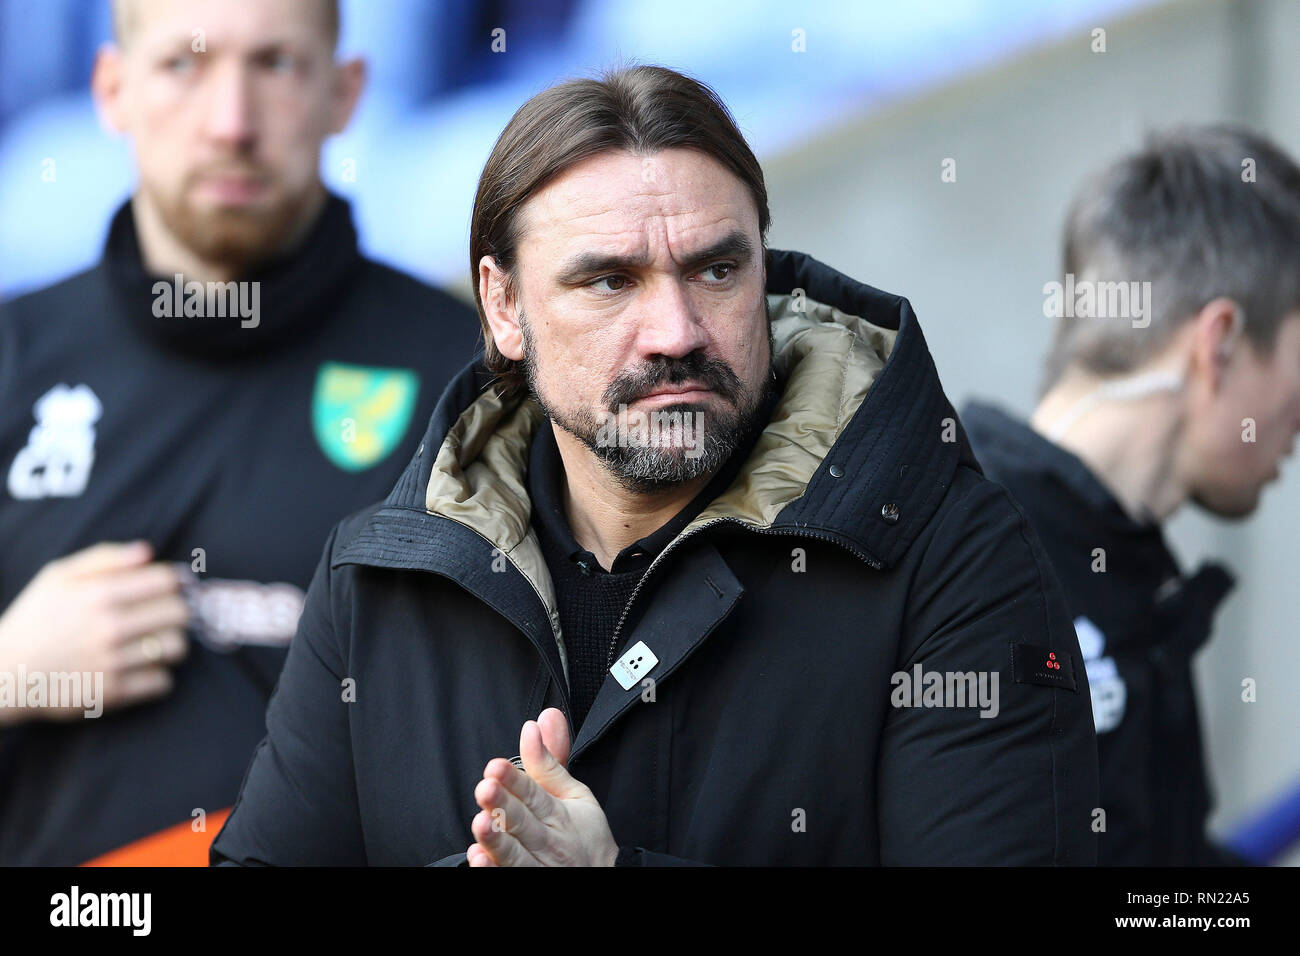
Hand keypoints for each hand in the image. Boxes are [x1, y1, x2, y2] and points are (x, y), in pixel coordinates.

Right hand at [0, 541, 189, 724]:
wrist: (4, 673)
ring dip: (168, 644)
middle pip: (180, 613)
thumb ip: (105, 558)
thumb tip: (148, 552)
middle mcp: (109, 627)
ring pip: (177, 647)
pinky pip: (162, 682)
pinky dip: (156, 675)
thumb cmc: (35, 619)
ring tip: (150, 642)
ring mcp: (112, 662)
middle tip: (161, 615)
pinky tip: (139, 667)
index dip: (172, 582)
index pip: (167, 581)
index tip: (167, 588)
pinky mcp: (112, 693)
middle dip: (175, 611)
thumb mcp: (58, 577)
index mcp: (98, 594)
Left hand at [467, 707, 618, 866]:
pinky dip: (493, 872)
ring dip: (497, 841)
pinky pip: (510, 879)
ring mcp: (539, 867)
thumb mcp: (574, 794)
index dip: (515, 780)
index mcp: (559, 813)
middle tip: (485, 789)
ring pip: (515, 855)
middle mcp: (548, 841)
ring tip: (481, 823)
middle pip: (523, 822)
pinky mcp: (529, 883)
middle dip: (504, 805)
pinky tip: (479, 858)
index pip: (535, 794)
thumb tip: (538, 721)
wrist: (601, 879)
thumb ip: (549, 759)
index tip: (496, 766)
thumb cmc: (585, 836)